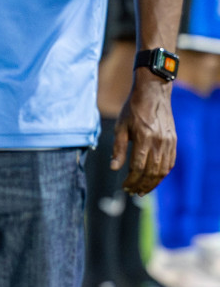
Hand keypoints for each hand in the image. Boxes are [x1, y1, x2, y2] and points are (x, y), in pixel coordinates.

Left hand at [112, 72, 176, 195]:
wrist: (153, 93)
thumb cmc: (133, 109)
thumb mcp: (120, 126)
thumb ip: (118, 148)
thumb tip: (114, 168)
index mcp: (144, 138)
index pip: (138, 167)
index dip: (131, 180)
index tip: (124, 187)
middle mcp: (159, 142)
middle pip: (151, 172)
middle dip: (141, 185)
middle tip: (132, 193)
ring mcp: (169, 142)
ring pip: (162, 170)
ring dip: (153, 183)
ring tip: (142, 190)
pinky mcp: (173, 141)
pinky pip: (170, 162)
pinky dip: (162, 173)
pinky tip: (154, 178)